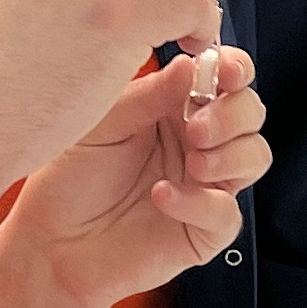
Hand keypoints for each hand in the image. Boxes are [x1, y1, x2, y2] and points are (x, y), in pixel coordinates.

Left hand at [5, 46, 267, 307]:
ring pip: (254, 157)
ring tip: (191, 163)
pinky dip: (201, 202)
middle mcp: (194, 143)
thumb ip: (149, 94)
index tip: (227, 71)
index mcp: (173, 108)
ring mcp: (203, 185)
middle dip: (234, 114)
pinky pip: (227, 212)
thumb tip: (194, 64)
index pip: (224, 78)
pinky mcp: (202, 229)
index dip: (235, 69)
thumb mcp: (102, 124)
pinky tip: (162, 196)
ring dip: (231, 154)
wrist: (52, 243)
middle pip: (250, 114)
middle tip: (197, 127)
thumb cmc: (68, 181)